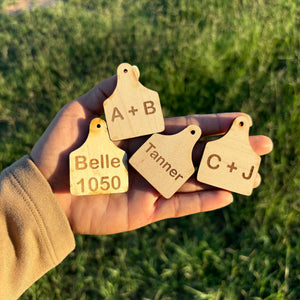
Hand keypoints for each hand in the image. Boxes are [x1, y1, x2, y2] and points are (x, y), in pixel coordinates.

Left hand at [30, 75, 272, 234]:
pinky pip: (179, 206)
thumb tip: (133, 73)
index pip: (185, 127)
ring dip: (224, 176)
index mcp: (143, 137)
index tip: (241, 119)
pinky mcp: (145, 210)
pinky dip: (202, 202)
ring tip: (253, 174)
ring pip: (195, 180)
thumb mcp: (82, 110)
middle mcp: (153, 161)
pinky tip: (226, 195)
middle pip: (198, 153)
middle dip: (230, 149)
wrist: (45, 188)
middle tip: (262, 146)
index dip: (213, 123)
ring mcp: (152, 186)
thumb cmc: (61, 148)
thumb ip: (108, 92)